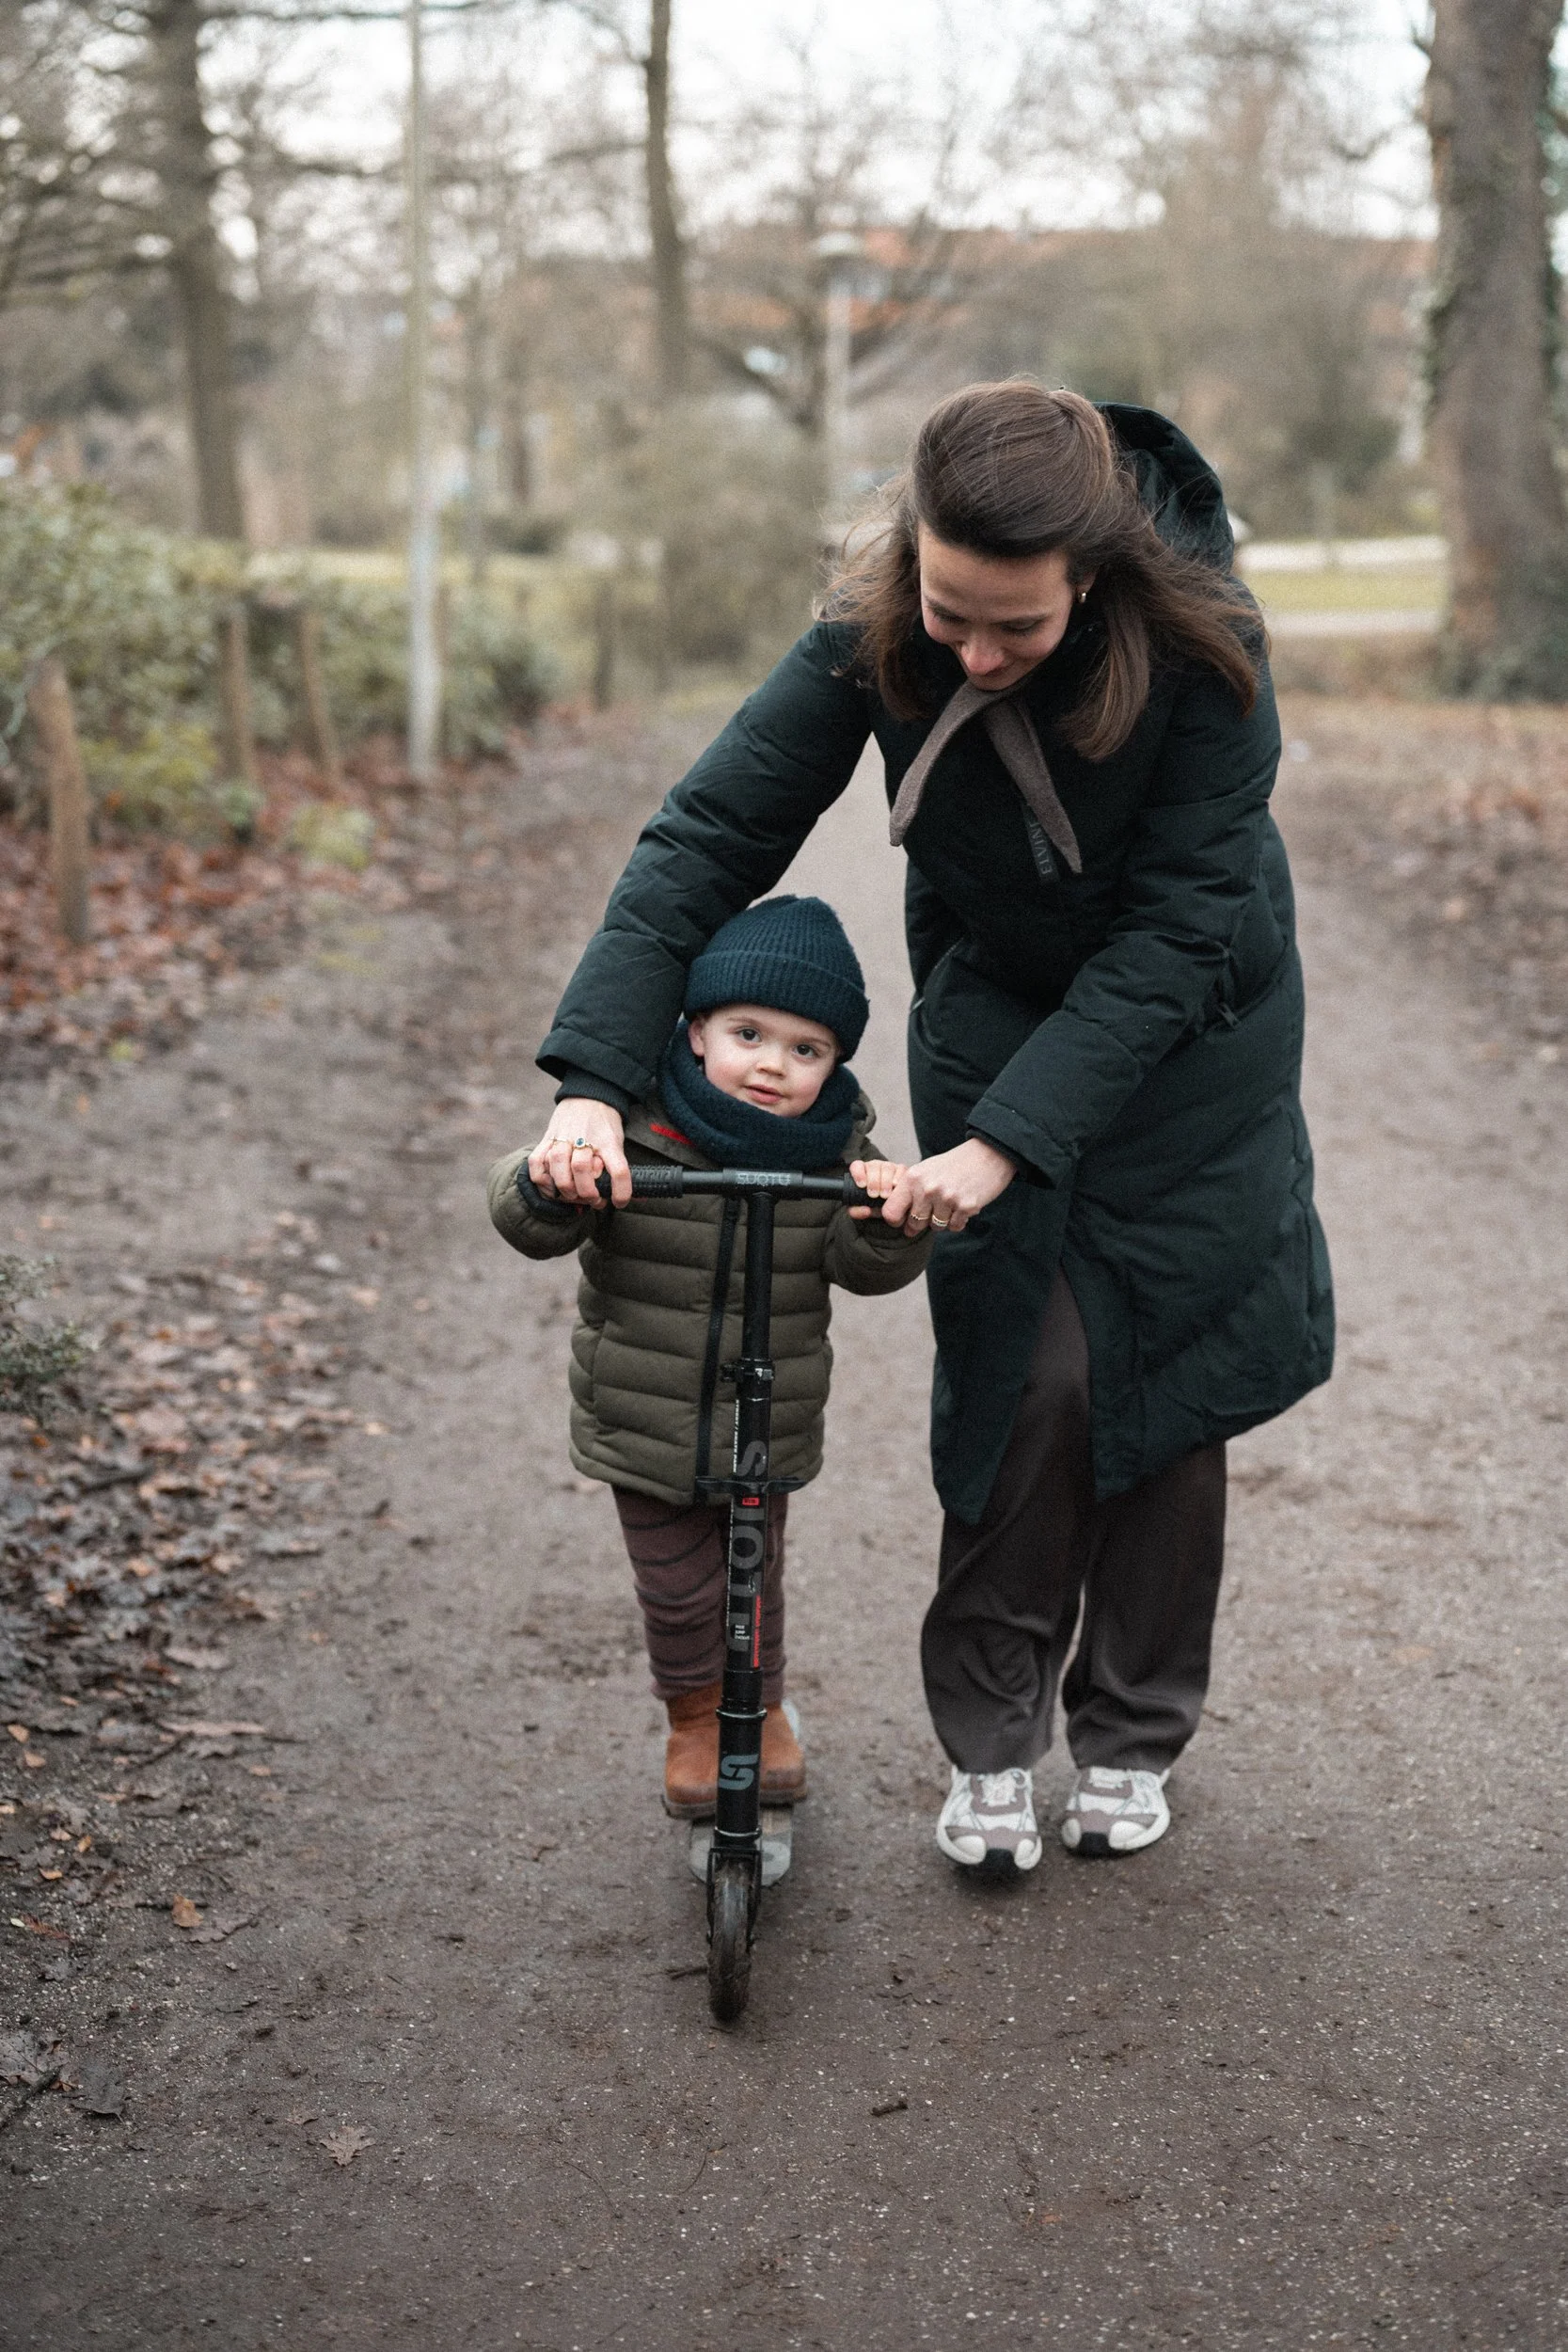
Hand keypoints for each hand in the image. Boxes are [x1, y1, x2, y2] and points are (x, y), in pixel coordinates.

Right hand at [527, 1098, 629, 1204]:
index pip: (618, 1169)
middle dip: (586, 1192)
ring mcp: (563, 1136)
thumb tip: (618, 1194)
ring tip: (571, 1195)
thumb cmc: (604, 1126)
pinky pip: (537, 1161)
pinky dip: (542, 1179)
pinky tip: (551, 1188)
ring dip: (564, 1188)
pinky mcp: (547, 1138)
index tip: (619, 1203)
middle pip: (581, 1168)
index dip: (621, 1191)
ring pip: (557, 1164)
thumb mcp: (616, 1142)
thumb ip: (613, 1165)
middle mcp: (584, 1137)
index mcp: (609, 1141)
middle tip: (592, 1199)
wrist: (589, 1096)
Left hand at [846, 1158, 908, 1218]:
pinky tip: (897, 1187)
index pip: (857, 1166)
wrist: (892, 1210)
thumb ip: (858, 1212)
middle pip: (873, 1166)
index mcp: (862, 1172)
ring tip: (885, 1195)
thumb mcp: (864, 1210)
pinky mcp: (902, 1169)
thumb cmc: (875, 1206)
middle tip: (874, 1195)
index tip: (861, 1185)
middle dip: (873, 1181)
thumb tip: (865, 1210)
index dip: (858, 1174)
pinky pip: (901, 1169)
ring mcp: (889, 1167)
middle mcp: (876, 1167)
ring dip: (886, 1181)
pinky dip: (898, 1178)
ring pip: (887, 1167)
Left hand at [896, 1138, 1016, 1235]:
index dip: (896, 1221)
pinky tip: (962, 1206)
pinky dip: (958, 1221)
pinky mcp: (965, 1206)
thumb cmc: (954, 1164)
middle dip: (922, 1223)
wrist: (988, 1154)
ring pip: (935, 1227)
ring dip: (942, 1221)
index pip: (891, 1213)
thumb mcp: (925, 1170)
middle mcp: (927, 1189)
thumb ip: (909, 1191)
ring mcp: (947, 1198)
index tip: (904, 1220)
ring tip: (950, 1204)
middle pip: (914, 1224)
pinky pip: (954, 1227)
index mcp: (913, 1178)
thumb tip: (894, 1218)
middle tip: (933, 1211)